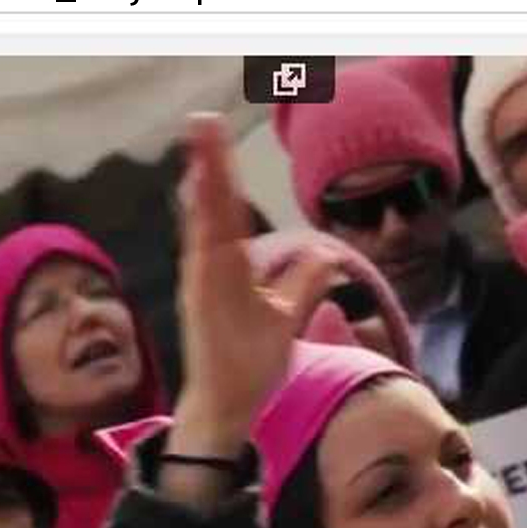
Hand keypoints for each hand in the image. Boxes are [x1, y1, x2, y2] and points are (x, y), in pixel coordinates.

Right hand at [168, 113, 335, 454]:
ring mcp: (204, 287)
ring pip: (206, 226)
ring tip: (202, 143)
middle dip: (209, 163)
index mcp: (227, 267)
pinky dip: (201, 228)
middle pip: (213, 208)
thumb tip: (325, 252)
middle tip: (203, 119)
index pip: (228, 211)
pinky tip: (200, 195)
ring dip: (204, 185)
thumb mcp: (288, 314)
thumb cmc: (249, 362)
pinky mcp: (201, 305)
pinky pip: (203, 260)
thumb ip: (304, 281)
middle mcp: (211, 271)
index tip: (215, 130)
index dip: (223, 172)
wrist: (228, 408)